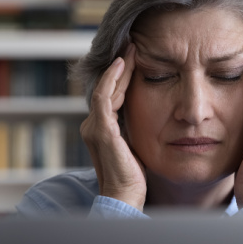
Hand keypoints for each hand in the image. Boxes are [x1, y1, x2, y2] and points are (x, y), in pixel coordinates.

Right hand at [80, 44, 146, 210]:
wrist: (125, 199)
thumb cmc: (133, 179)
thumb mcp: (135, 148)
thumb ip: (134, 131)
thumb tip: (149, 116)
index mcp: (101, 130)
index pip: (110, 95)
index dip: (121, 76)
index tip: (134, 58)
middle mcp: (93, 126)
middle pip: (107, 88)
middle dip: (120, 66)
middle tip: (132, 44)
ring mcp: (95, 127)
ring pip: (105, 88)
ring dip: (118, 67)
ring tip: (131, 48)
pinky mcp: (102, 131)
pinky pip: (105, 97)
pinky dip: (112, 79)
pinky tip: (123, 64)